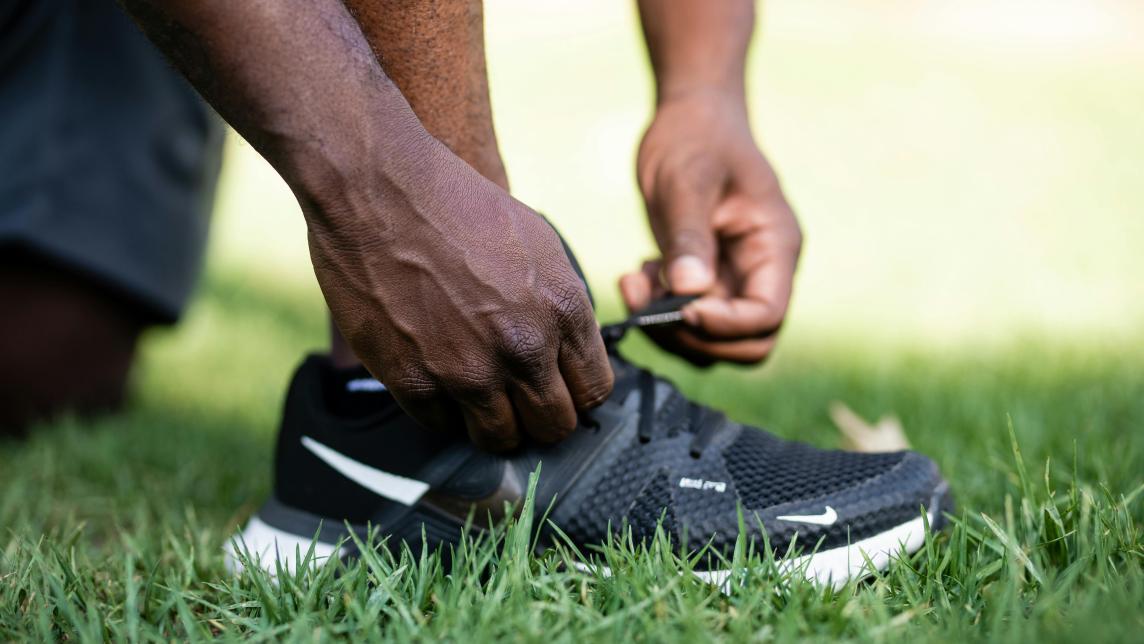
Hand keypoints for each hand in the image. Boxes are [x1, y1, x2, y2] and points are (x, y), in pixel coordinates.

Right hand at [304, 142, 612, 450]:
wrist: (378, 189)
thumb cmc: (456, 205)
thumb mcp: (539, 244)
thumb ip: (561, 306)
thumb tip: (568, 352)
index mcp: (562, 310)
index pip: (595, 391)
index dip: (577, 393)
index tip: (559, 387)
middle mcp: (522, 348)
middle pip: (555, 426)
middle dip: (542, 418)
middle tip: (520, 401)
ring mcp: (467, 371)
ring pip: (500, 439)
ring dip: (494, 424)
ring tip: (479, 396)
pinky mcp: (414, 381)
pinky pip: (442, 426)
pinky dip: (443, 411)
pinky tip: (438, 379)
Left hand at [622, 91, 801, 364]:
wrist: (690, 118)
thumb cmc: (695, 138)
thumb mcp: (685, 180)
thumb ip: (689, 237)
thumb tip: (689, 292)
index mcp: (775, 246)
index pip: (766, 314)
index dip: (725, 324)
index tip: (680, 307)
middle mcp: (762, 271)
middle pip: (747, 342)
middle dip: (695, 337)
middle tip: (648, 307)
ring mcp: (734, 279)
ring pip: (713, 340)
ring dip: (669, 328)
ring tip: (634, 284)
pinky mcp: (704, 281)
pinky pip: (686, 320)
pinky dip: (657, 312)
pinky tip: (635, 277)